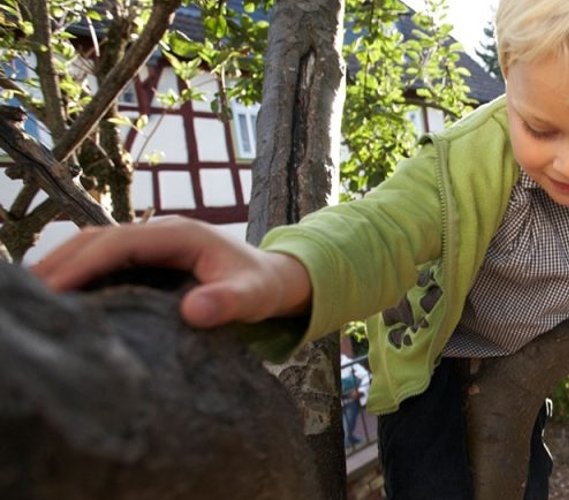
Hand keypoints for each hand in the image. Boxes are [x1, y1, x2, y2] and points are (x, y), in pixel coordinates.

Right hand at [30, 216, 310, 328]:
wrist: (275, 280)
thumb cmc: (263, 288)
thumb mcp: (252, 298)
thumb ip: (227, 303)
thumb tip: (194, 311)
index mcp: (179, 235)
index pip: (120, 243)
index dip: (84, 263)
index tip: (54, 289)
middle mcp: (159, 232)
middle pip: (96, 239)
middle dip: (60, 264)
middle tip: (29, 297)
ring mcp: (149, 244)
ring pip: (93, 246)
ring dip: (61, 266)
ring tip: (32, 298)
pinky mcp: (145, 259)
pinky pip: (101, 260)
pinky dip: (75, 273)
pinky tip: (56, 298)